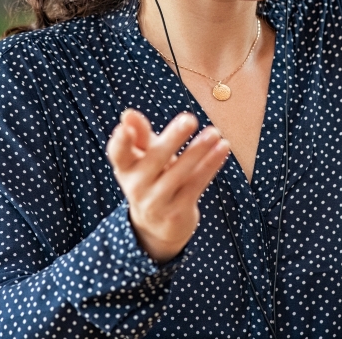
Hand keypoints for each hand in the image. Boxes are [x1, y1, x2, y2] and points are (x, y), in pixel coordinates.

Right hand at [106, 109, 229, 262]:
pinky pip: (196, 184)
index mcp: (125, 168)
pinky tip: (223, 148)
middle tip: (190, 119)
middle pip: (154, 159)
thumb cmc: (152, 178)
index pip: (118, 153)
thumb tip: (128, 114)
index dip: (120, 141)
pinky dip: (210, 165)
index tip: (124, 127)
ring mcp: (156, 202)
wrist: (158, 226)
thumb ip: (140, 135)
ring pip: (179, 173)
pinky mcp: (177, 212)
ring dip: (198, 151)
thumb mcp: (143, 157)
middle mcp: (136, 186)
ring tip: (214, 132)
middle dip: (173, 139)